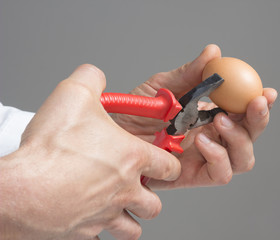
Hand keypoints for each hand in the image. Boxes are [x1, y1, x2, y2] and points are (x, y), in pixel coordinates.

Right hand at [0, 64, 180, 239]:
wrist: (20, 190)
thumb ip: (92, 78)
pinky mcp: (85, 233)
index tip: (161, 161)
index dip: (169, 163)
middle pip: (154, 204)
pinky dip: (98, 231)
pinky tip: (87, 218)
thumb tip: (96, 75)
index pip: (170, 166)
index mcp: (132, 159)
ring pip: (133, 228)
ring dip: (130, 218)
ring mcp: (106, 216)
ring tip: (117, 205)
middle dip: (149, 196)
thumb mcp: (74, 94)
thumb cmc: (50, 147)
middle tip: (136, 186)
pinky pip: (100, 239)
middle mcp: (125, 191)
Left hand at [112, 44, 277, 188]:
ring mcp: (204, 159)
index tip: (266, 92)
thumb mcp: (163, 87)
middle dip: (258, 120)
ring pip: (243, 159)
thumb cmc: (136, 113)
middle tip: (255, 102)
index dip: (259, 104)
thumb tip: (213, 52)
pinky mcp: (192, 176)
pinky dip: (219, 157)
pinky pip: (219, 174)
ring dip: (240, 139)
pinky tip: (205, 140)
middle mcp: (212, 138)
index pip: (243, 113)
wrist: (111, 136)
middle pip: (250, 137)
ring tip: (221, 120)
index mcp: (210, 117)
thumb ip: (190, 74)